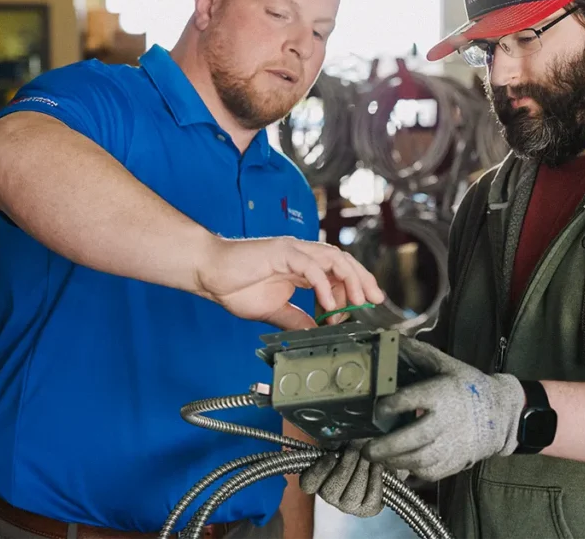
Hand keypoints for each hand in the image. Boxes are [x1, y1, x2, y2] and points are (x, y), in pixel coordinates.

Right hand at [195, 236, 383, 330]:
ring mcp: (292, 251)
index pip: (338, 273)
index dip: (353, 290)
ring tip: (359, 302)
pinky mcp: (281, 252)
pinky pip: (310, 267)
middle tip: (375, 300)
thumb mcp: (274, 311)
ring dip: (350, 280)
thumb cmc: (235, 286)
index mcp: (301, 267)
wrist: (209, 273)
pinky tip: (329, 305)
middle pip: (343, 262)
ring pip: (333, 259)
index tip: (360, 310)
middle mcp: (301, 255)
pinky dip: (324, 285)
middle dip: (362, 280)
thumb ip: (297, 319)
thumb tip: (317, 333)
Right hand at [299, 442, 384, 517]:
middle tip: (355, 449)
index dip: (317, 472)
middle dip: (346, 466)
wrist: (380, 459)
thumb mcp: (343, 442)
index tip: (331, 456)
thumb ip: (336, 443)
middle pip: (330, 490)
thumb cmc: (357, 449)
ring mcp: (348, 505)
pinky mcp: (367, 509)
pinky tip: (377, 466)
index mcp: (319, 479)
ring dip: (361, 471)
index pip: (308, 484)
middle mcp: (331, 496)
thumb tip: (337, 443)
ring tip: (368, 456)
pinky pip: (370, 498)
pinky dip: (375, 479)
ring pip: (352, 495)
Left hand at [363, 338, 524, 480]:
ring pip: (418, 460)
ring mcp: (451, 445)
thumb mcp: (445, 364)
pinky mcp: (453, 463)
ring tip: (375, 456)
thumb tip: (387, 337)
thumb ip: (417, 353)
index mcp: (442, 394)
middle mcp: (447, 422)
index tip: (378, 408)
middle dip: (386, 446)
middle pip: (413, 438)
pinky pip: (427, 473)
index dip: (390, 405)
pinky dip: (408, 470)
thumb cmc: (467, 386)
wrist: (499, 414)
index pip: (412, 400)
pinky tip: (395, 462)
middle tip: (365, 448)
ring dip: (392, 461)